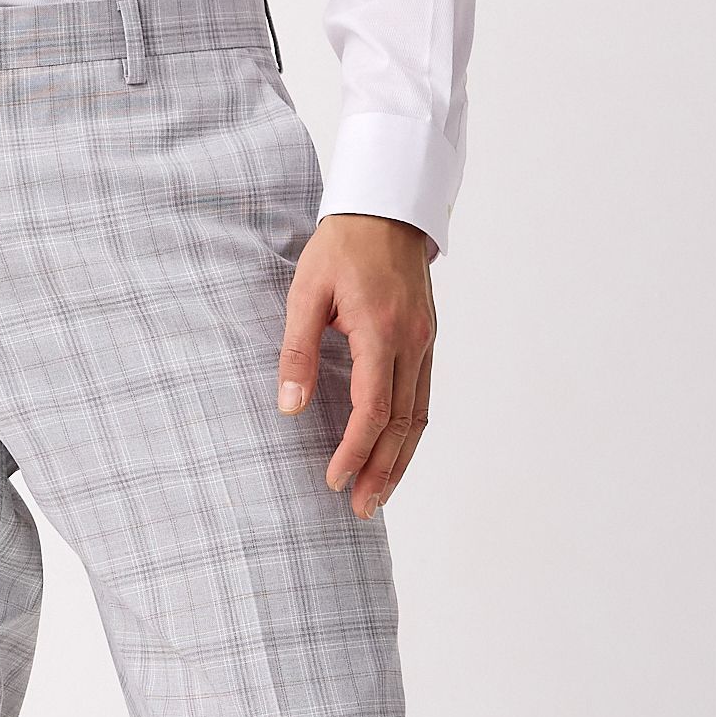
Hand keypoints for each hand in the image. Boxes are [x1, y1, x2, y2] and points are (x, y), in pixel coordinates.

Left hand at [276, 215, 436, 517]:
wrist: (387, 207)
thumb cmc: (341, 246)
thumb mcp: (305, 293)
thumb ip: (297, 351)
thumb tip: (289, 406)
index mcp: (380, 330)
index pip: (372, 409)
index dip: (354, 450)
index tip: (334, 480)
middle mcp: (411, 341)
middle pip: (401, 424)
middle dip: (380, 471)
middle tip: (360, 509)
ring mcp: (424, 343)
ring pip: (418, 418)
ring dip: (399, 462)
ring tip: (378, 496)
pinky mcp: (426, 342)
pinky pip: (422, 400)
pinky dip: (409, 436)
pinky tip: (394, 457)